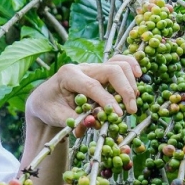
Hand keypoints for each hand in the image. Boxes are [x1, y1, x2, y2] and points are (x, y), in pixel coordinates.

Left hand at [25, 55, 141, 128]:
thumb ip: (75, 120)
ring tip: (132, 101)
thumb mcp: (57, 117)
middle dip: (124, 90)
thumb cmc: (49, 108)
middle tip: (131, 111)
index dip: (107, 100)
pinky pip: (120, 61)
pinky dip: (132, 66)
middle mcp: (82, 67)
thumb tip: (94, 123)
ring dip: (130, 82)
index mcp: (68, 75)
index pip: (92, 86)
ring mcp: (93, 67)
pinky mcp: (101, 70)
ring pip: (119, 64)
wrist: (45, 99)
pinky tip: (139, 76)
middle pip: (111, 70)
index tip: (118, 115)